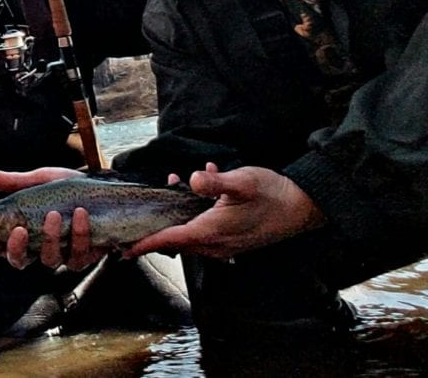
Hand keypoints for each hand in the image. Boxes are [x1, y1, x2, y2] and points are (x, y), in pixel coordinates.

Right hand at [0, 167, 106, 270]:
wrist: (103, 185)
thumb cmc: (68, 186)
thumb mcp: (42, 179)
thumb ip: (18, 181)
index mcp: (25, 231)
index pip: (2, 248)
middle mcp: (41, 247)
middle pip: (20, 262)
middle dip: (17, 249)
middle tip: (19, 230)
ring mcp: (63, 254)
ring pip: (50, 259)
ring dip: (50, 238)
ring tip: (55, 214)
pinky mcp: (85, 255)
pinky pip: (79, 256)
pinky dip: (80, 236)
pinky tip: (81, 215)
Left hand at [123, 164, 325, 259]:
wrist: (303, 207)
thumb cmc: (273, 194)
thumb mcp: (242, 181)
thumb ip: (215, 182)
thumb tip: (192, 179)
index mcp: (213, 232)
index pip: (171, 240)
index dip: (146, 244)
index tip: (124, 249)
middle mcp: (216, 244)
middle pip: (176, 240)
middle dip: (156, 226)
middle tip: (140, 212)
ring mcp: (225, 245)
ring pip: (189, 234)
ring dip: (177, 214)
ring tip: (174, 183)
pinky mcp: (232, 239)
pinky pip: (204, 230)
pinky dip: (195, 213)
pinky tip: (203, 186)